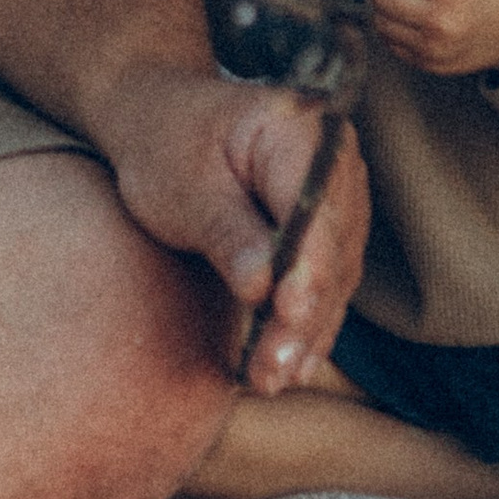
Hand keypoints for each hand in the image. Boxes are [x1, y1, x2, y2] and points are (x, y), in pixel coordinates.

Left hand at [98, 63, 370, 391]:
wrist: (160, 120)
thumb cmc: (166, 144)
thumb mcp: (183, 188)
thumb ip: (227, 233)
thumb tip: (261, 287)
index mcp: (300, 130)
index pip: (315, 207)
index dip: (306, 266)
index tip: (288, 313)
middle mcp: (334, 162)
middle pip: (332, 249)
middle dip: (303, 314)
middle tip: (272, 368)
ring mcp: (338, 197)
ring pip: (335, 274)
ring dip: (306, 331)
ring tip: (273, 378)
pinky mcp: (326, 230)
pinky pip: (326, 281)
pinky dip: (306, 323)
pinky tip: (290, 365)